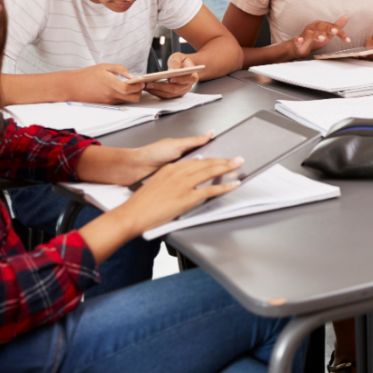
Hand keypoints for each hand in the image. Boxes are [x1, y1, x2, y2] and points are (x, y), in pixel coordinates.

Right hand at [71, 63, 143, 103]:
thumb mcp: (104, 67)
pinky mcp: (106, 105)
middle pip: (133, 99)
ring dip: (131, 95)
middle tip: (138, 85)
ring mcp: (109, 102)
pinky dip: (123, 97)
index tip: (141, 82)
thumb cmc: (86, 75)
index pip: (130, 89)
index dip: (138, 86)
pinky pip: (119, 102)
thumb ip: (120, 70)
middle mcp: (111, 96)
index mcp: (111, 85)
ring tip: (129, 86)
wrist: (72, 86)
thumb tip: (132, 75)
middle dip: (138, 92)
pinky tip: (120, 89)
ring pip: (126, 101)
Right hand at [119, 155, 243, 232]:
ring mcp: (184, 185)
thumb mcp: (157, 184)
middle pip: (206, 163)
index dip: (211, 160)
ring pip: (211, 172)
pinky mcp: (187, 197)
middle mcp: (178, 173)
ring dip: (228, 167)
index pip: (196, 161)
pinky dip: (225, 186)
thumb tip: (181, 180)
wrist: (133, 213)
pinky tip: (234, 184)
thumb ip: (170, 179)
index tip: (220, 159)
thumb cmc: (142, 204)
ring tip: (239, 165)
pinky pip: (211, 189)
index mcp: (171, 169)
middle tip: (236, 158)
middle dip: (224, 160)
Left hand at [128, 132, 214, 183]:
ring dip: (201, 177)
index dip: (216, 158)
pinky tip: (195, 186)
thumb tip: (210, 132)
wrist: (136, 168)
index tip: (228, 161)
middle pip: (202, 165)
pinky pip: (186, 184)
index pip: (205, 153)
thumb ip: (194, 141)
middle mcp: (183, 161)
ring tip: (209, 178)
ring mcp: (178, 173)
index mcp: (185, 150)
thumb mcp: (177, 145)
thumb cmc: (153, 153)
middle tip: (222, 170)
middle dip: (211, 168)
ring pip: (195, 176)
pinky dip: (191, 185)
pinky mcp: (173, 184)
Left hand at [144, 52, 201, 98]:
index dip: (180, 80)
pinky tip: (149, 89)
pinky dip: (157, 93)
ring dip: (157, 91)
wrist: (183, 67)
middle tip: (150, 84)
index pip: (189, 79)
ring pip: (170, 95)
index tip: (170, 79)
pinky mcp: (175, 94)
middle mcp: (188, 85)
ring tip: (146, 86)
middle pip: (176, 89)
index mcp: (192, 75)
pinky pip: (166, 96)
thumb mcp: (179, 57)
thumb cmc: (181, 61)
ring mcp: (182, 91)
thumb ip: (175, 62)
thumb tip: (171, 70)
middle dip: (162, 87)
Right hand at [287, 15, 350, 58]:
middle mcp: (312, 27)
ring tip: (322, 38)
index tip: (347, 39)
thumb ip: (336, 26)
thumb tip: (346, 16)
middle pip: (320, 26)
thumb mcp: (328, 34)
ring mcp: (304, 34)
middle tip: (335, 31)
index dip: (340, 33)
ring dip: (315, 35)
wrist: (301, 48)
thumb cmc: (315, 40)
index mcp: (320, 25)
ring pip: (310, 33)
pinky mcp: (297, 41)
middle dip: (328, 28)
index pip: (332, 26)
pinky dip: (298, 39)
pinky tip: (299, 40)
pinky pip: (296, 39)